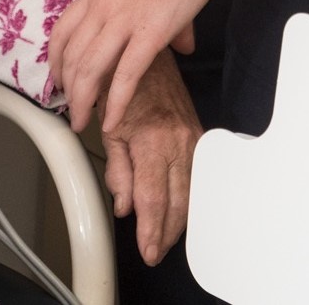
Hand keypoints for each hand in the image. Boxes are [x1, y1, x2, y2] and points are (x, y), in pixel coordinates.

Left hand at [48, 0, 227, 134]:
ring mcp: (124, 19)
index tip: (58, 82)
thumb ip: (152, 13)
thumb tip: (178, 42)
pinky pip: (126, 75)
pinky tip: (112, 121)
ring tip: (84, 124)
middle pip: (72, 56)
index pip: (63, 31)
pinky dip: (115, 103)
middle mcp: (103, 6)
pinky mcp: (151, 31)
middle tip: (71, 113)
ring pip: (90, 69)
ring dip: (83, 102)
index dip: (56, 61)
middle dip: (68, 91)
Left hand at [102, 49, 201, 264]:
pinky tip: (180, 212)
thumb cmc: (121, 86)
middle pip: (178, 202)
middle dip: (167, 233)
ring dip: (179, 220)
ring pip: (192, 193)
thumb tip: (125, 207)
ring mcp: (192, 139)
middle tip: (155, 252)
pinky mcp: (199, 138)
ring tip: (164, 238)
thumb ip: (118, 170)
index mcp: (152, 140)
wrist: (147, 56)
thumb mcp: (110, 128)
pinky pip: (197, 177)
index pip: (152, 198)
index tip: (147, 250)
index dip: (150, 230)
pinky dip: (190, 199)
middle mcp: (177, 142)